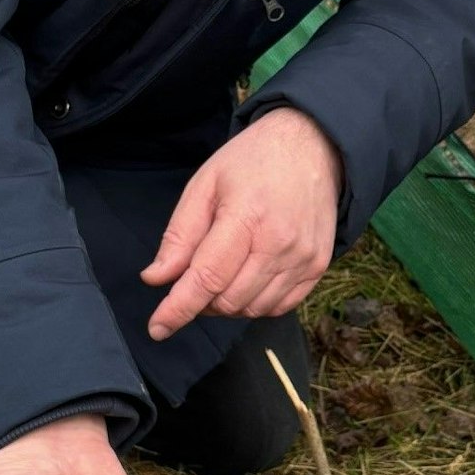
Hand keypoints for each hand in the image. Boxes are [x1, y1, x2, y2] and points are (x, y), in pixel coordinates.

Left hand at [140, 107, 340, 341]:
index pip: (207, 278)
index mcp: (247, 216)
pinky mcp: (318, 266)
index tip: (157, 328)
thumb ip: (180, 235)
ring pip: (253, 309)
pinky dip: (255, 304)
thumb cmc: (253, 161)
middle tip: (193, 278)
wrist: (314, 146)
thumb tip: (156, 279)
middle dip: (201, 301)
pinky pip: (280, 306)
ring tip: (222, 274)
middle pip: (229, 300)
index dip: (178, 308)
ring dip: (227, 304)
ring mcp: (303, 257)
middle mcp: (280, 243)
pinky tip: (247, 280)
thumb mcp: (205, 185)